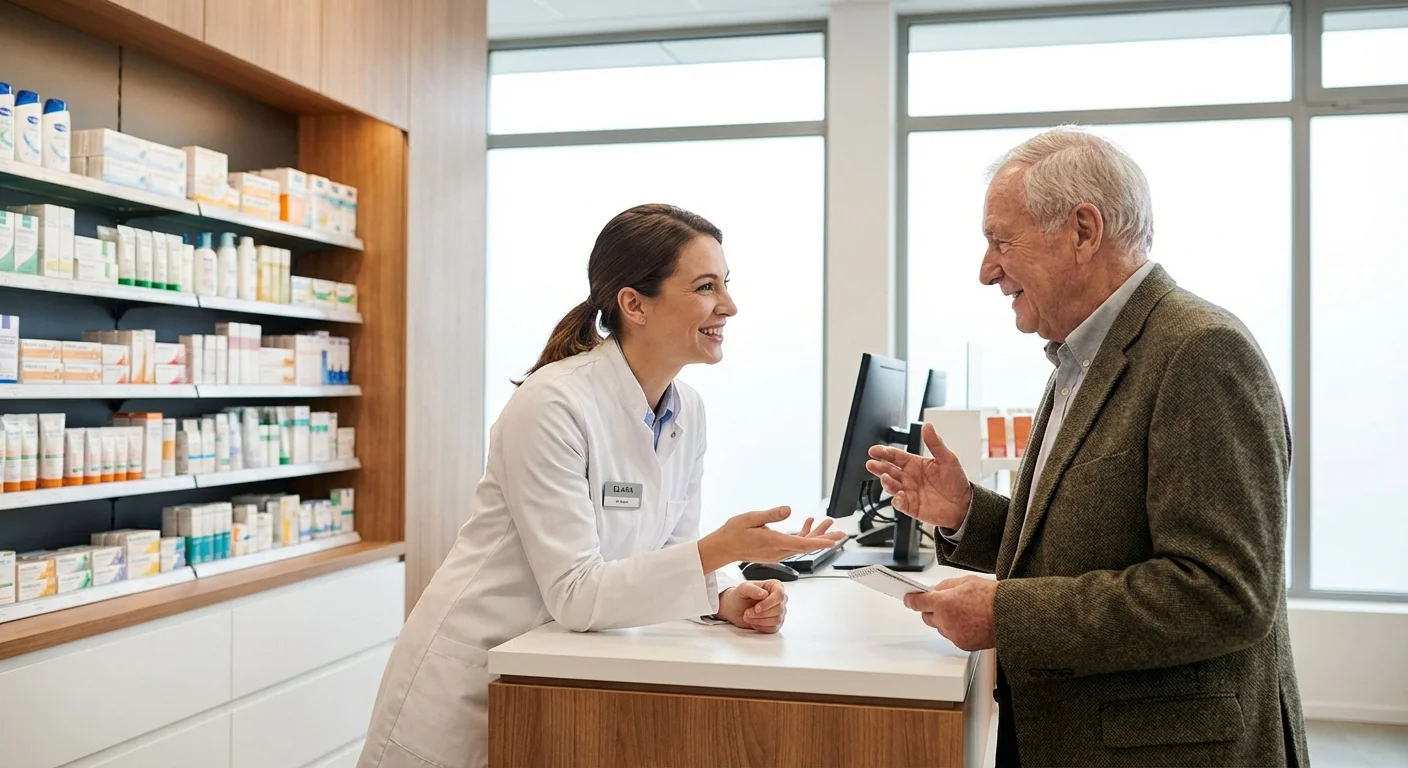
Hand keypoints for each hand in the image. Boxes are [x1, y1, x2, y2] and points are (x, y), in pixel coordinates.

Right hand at [698, 508, 844, 572]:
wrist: (723, 548)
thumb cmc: (734, 532)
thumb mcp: (751, 518)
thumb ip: (770, 514)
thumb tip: (789, 510)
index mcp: (774, 542)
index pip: (803, 545)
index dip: (821, 542)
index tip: (835, 540)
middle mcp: (778, 550)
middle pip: (807, 546)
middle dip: (825, 538)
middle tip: (842, 532)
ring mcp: (777, 552)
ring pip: (802, 545)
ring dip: (816, 534)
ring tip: (827, 523)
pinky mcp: (775, 551)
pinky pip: (794, 544)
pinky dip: (804, 535)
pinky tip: (808, 524)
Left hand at [717, 580, 786, 633]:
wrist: (734, 608)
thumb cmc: (740, 596)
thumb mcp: (743, 589)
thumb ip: (753, 589)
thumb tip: (764, 594)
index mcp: (774, 586)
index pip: (779, 595)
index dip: (769, 603)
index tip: (757, 608)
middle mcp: (779, 599)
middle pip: (778, 609)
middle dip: (761, 613)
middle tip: (747, 612)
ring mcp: (779, 612)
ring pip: (776, 620)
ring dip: (759, 620)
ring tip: (747, 617)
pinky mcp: (775, 623)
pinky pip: (773, 628)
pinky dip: (761, 627)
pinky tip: (753, 622)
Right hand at [866, 422, 972, 529]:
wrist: (964, 505)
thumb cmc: (956, 482)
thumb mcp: (948, 459)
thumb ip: (935, 443)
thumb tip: (927, 426)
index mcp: (915, 464)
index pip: (896, 456)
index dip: (884, 452)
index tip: (874, 450)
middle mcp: (909, 478)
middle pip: (888, 470)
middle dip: (878, 467)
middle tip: (871, 464)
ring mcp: (909, 492)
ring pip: (891, 486)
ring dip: (886, 482)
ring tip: (885, 478)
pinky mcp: (911, 506)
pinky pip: (899, 503)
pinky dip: (897, 500)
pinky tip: (899, 496)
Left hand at [903, 575, 996, 650]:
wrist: (1011, 615)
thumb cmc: (993, 597)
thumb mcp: (966, 581)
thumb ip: (946, 586)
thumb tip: (936, 590)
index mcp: (943, 603)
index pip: (918, 602)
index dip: (912, 599)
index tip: (909, 598)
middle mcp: (945, 621)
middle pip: (926, 617)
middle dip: (931, 610)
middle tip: (942, 603)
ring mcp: (954, 635)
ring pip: (940, 628)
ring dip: (944, 621)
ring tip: (962, 612)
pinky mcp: (963, 645)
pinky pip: (952, 637)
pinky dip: (956, 630)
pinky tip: (969, 622)